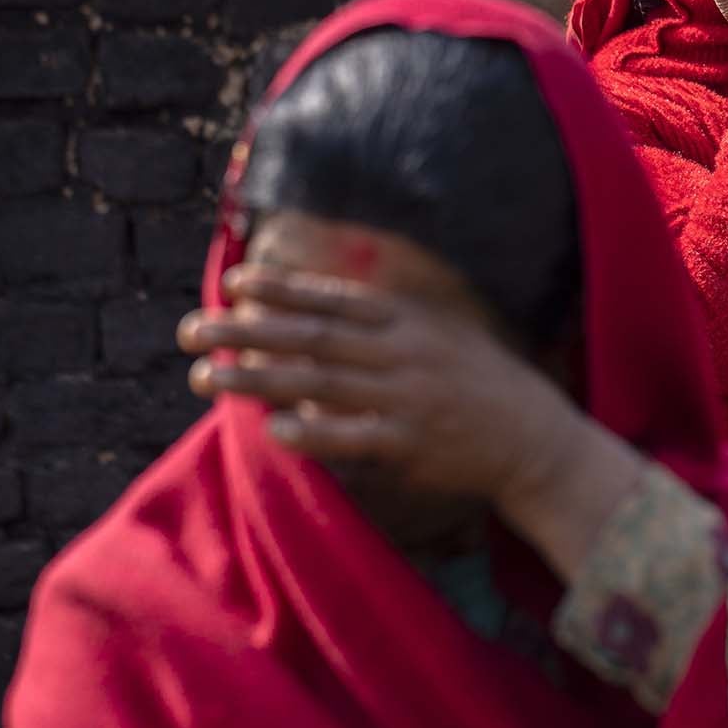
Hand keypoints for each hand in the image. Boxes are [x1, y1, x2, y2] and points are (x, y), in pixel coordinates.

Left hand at [178, 265, 610, 520]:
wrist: (536, 439)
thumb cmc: (482, 384)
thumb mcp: (444, 334)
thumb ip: (388, 324)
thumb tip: (321, 311)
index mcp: (411, 321)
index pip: (333, 299)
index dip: (282, 289)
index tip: (233, 283)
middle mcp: (406, 353)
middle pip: (312, 337)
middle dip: (247, 330)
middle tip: (192, 329)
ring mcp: (409, 398)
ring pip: (321, 383)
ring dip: (258, 379)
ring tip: (205, 376)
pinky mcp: (412, 444)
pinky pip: (354, 437)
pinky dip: (314, 432)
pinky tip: (273, 430)